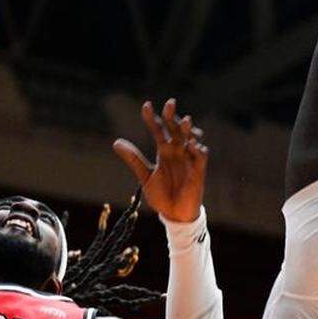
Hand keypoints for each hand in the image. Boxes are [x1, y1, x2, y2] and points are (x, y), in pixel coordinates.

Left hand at [113, 99, 206, 222]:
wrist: (174, 215)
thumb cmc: (162, 195)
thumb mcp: (145, 176)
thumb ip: (133, 159)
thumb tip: (116, 142)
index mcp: (164, 151)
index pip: (158, 130)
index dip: (152, 118)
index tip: (146, 105)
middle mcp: (177, 152)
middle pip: (175, 130)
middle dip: (173, 117)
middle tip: (170, 103)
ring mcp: (188, 160)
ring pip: (190, 140)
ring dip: (188, 130)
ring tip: (186, 120)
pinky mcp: (198, 172)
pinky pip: (201, 158)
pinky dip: (198, 150)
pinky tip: (193, 144)